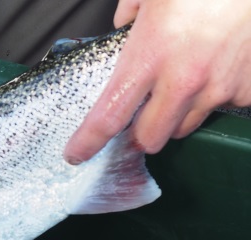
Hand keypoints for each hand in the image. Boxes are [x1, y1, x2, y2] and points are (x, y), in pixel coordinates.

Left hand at [64, 0, 250, 163]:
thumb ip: (132, 10)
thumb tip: (125, 23)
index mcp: (150, 55)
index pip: (108, 117)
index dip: (88, 142)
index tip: (77, 153)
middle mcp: (183, 79)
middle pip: (149, 138)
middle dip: (141, 131)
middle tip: (142, 112)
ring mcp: (218, 87)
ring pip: (185, 126)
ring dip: (177, 114)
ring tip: (185, 80)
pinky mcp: (248, 88)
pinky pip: (224, 108)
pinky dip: (217, 96)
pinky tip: (218, 68)